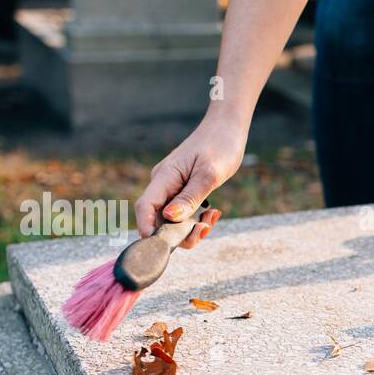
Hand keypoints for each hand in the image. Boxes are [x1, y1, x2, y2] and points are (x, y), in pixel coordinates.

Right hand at [136, 115, 247, 244]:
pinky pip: (185, 213)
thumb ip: (190, 198)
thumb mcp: (209, 175)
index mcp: (164, 177)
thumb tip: (170, 218)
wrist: (228, 128)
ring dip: (192, 227)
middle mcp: (164, 184)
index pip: (145, 207)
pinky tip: (213, 213)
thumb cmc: (220, 146)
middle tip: (204, 229)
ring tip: (212, 218)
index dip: (148, 229)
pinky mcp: (184, 191)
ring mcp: (173, 188)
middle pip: (159, 219)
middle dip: (179, 233)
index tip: (161, 246)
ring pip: (174, 220)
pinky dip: (198, 219)